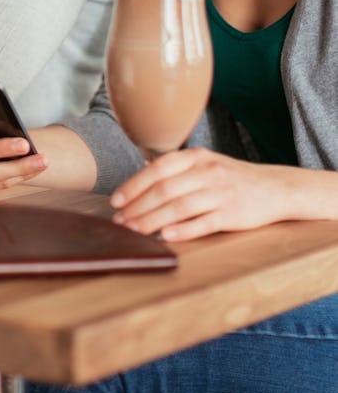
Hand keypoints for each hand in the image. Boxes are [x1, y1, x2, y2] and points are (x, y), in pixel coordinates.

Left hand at [110, 147, 293, 240]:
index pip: (157, 169)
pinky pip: (203, 223)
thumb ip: (176, 171)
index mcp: (196, 157)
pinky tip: (165, 236)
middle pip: (164, 190)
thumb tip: (138, 188)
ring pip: (179, 207)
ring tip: (134, 231)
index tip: (116, 200)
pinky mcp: (232, 214)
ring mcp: (220, 193)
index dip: (134, 185)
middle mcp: (206, 172)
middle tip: (120, 221)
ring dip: (152, 220)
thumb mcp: (205, 164)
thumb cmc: (230, 178)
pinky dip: (182, 230)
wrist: (275, 188)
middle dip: (137, 207)